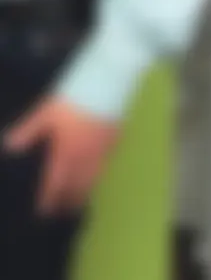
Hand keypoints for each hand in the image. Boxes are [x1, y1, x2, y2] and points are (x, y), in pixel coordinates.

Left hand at [3, 96, 119, 215]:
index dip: (49, 198)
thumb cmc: (72, 99)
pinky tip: (99, 176)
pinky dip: (100, 176)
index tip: (44, 212)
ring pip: (94, 178)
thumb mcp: (45, 112)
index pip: (55, 181)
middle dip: (69, 200)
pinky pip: (107, 166)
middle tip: (64, 212)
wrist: (107, 84)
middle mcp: (84, 156)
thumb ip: (28, 130)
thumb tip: (9, 147)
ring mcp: (102, 150)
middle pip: (77, 185)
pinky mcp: (115, 140)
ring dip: (86, 192)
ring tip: (81, 201)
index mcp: (65, 151)